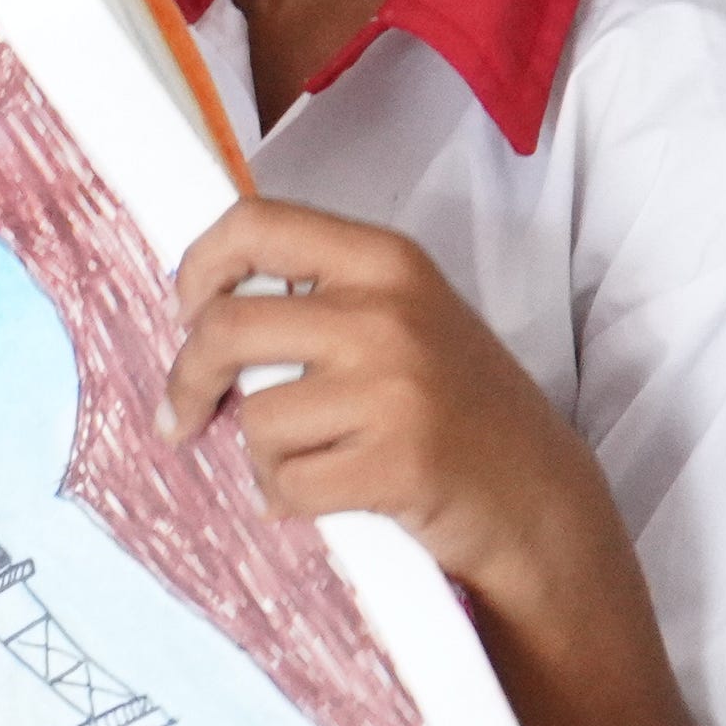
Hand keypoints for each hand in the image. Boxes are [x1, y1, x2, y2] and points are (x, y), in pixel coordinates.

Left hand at [163, 198, 620, 613]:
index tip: (185, 312)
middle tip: (183, 414)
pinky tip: (324, 500)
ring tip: (310, 464)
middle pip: (226, 326)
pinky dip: (287, 500)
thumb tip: (198, 304)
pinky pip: (287, 481)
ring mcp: (396, 387)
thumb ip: (321, 298)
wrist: (541, 501)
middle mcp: (389, 311)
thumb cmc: (460, 410)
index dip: (198, 268)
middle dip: (190, 379)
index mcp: (386, 260)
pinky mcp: (398, 462)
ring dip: (262, 456)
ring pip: (256, 419)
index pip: (254, 224)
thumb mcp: (404, 319)